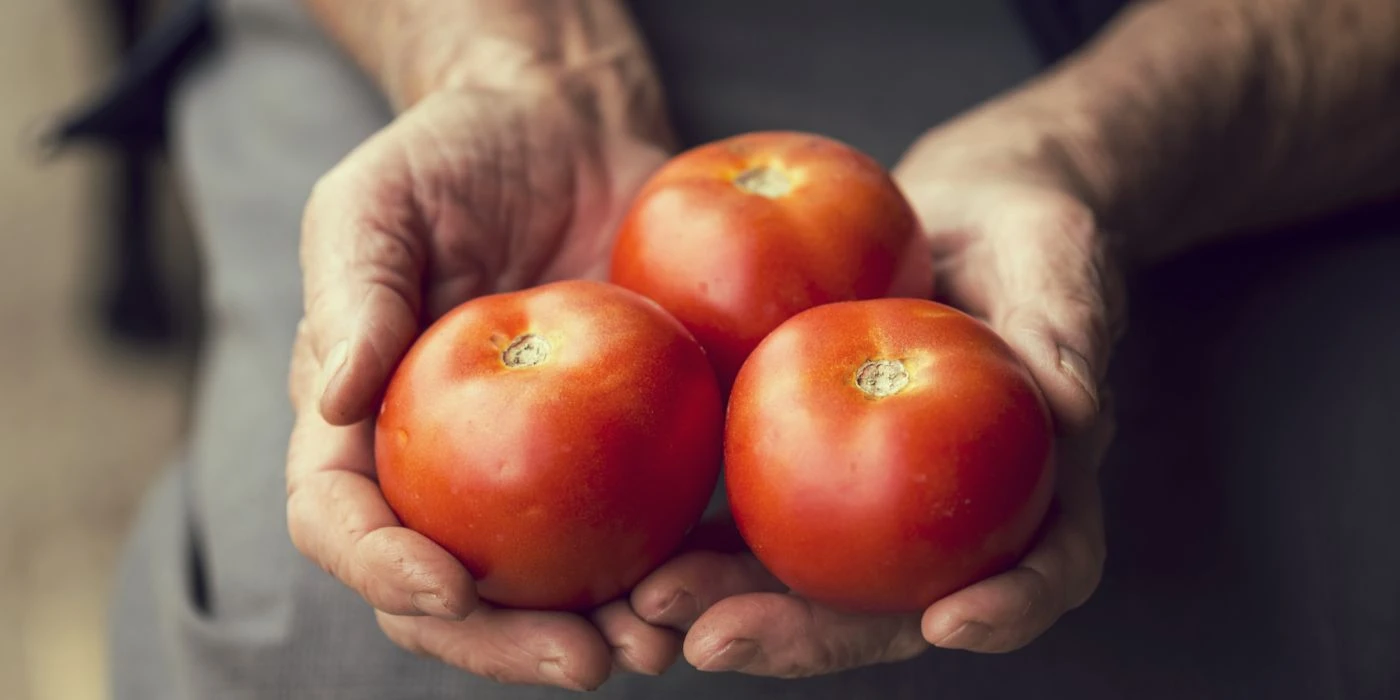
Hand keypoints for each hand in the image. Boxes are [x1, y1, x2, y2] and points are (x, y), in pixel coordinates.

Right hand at [285, 85, 676, 690]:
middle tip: (582, 660)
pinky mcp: (619, 448)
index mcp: (361, 422)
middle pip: (449, 591)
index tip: (446, 587)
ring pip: (550, 584)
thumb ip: (352, 292)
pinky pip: (641, 523)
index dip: (382, 569)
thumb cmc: (451, 154)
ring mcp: (533, 468)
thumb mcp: (376, 200)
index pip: (342, 518)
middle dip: (505, 642)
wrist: (564, 125)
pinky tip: (715, 586)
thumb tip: (337, 396)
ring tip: (658, 649)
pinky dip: (673, 567)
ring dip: (598, 631)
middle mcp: (443, 467)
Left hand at [629, 107, 1124, 676]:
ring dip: (728, 604)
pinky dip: (696, 539)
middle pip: (895, 605)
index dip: (1010, 605)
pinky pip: (753, 514)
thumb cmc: (1026, 229)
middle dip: (808, 634)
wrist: (950, 212)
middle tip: (718, 639)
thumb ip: (1066, 319)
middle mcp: (953, 519)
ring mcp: (874, 507)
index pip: (1048, 563)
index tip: (949, 623)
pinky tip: (634, 543)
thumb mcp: (1055, 253)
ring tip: (647, 605)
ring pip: (808, 582)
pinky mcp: (806, 469)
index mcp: (1041, 485)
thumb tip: (1074, 402)